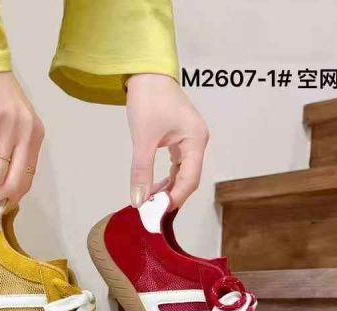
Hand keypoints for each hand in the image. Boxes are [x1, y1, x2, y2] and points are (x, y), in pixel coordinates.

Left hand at [126, 73, 208, 207]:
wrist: (147, 72)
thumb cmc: (149, 99)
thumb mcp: (143, 139)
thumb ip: (141, 172)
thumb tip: (138, 201)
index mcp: (196, 140)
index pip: (190, 180)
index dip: (174, 199)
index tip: (156, 212)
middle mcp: (197, 142)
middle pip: (189, 179)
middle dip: (171, 196)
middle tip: (151, 211)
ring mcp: (190, 140)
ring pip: (183, 174)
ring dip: (168, 189)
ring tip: (150, 202)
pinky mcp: (181, 139)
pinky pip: (178, 165)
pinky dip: (167, 178)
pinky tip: (154, 187)